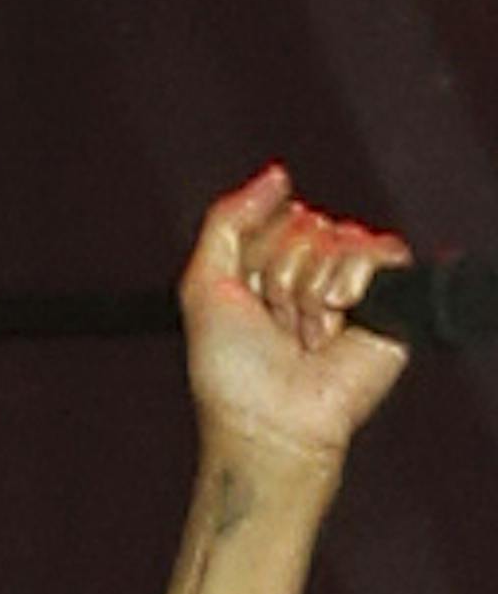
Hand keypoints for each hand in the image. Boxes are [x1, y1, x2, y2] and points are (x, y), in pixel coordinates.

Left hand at [180, 165, 410, 475]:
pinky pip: (385, 250)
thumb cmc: (230, 367)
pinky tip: (337, 316)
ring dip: (310, 288)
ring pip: (341, 236)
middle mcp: (313, 270)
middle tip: (276, 322)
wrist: (268, 419)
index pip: (275, 215)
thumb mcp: (203, 282)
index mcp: (270, 262)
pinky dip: (352, 280)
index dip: (257, 252)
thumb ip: (228, 218)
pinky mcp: (391, 305)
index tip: (247, 297)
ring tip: (305, 331)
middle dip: (282, 273)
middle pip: (307, 223)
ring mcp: (353, 286)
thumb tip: (277, 174)